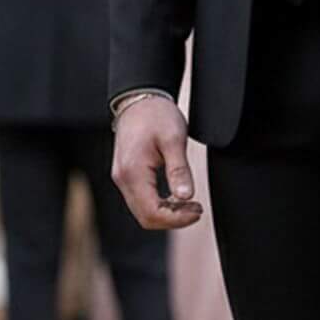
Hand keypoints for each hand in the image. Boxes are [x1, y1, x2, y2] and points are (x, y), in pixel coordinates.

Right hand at [112, 96, 203, 230]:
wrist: (139, 99)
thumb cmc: (157, 115)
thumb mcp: (174, 139)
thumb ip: (179, 170)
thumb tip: (186, 197)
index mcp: (132, 171)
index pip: (152, 212)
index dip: (177, 219)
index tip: (197, 210)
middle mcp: (122, 178)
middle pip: (145, 217)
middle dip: (173, 220)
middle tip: (197, 210)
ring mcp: (122, 178)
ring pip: (142, 212)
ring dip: (167, 214)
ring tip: (190, 205)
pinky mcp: (126, 176)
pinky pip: (141, 201)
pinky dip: (159, 205)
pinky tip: (176, 198)